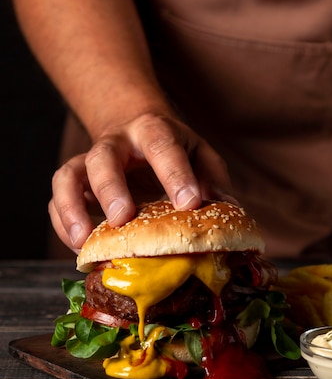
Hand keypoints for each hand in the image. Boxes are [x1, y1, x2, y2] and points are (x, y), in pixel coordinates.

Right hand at [49, 112, 235, 251]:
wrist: (136, 131)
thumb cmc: (174, 149)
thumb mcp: (199, 153)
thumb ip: (211, 177)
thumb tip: (227, 209)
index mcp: (153, 130)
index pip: (162, 144)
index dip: (174, 173)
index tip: (189, 203)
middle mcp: (116, 143)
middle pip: (103, 157)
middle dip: (111, 188)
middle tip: (123, 219)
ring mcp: (90, 161)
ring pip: (69, 175)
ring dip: (72, 207)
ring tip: (85, 241)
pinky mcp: (75, 182)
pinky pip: (57, 198)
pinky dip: (63, 223)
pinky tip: (80, 247)